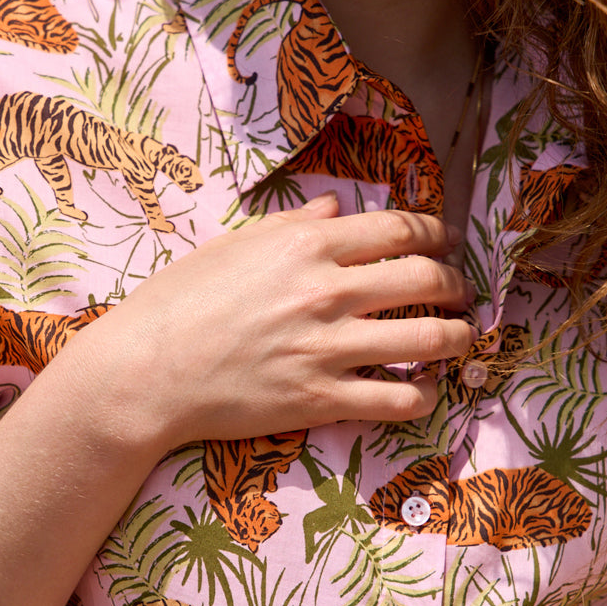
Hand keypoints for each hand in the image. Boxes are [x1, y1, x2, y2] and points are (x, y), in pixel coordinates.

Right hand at [79, 192, 475, 451]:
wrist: (145, 372)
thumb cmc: (177, 302)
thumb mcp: (230, 245)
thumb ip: (290, 224)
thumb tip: (335, 207)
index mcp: (306, 246)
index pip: (400, 229)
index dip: (437, 233)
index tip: (446, 241)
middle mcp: (327, 292)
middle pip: (426, 279)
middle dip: (455, 284)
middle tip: (460, 291)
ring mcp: (328, 348)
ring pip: (428, 339)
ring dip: (457, 336)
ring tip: (461, 336)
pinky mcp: (322, 398)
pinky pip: (399, 398)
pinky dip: (425, 395)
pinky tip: (426, 390)